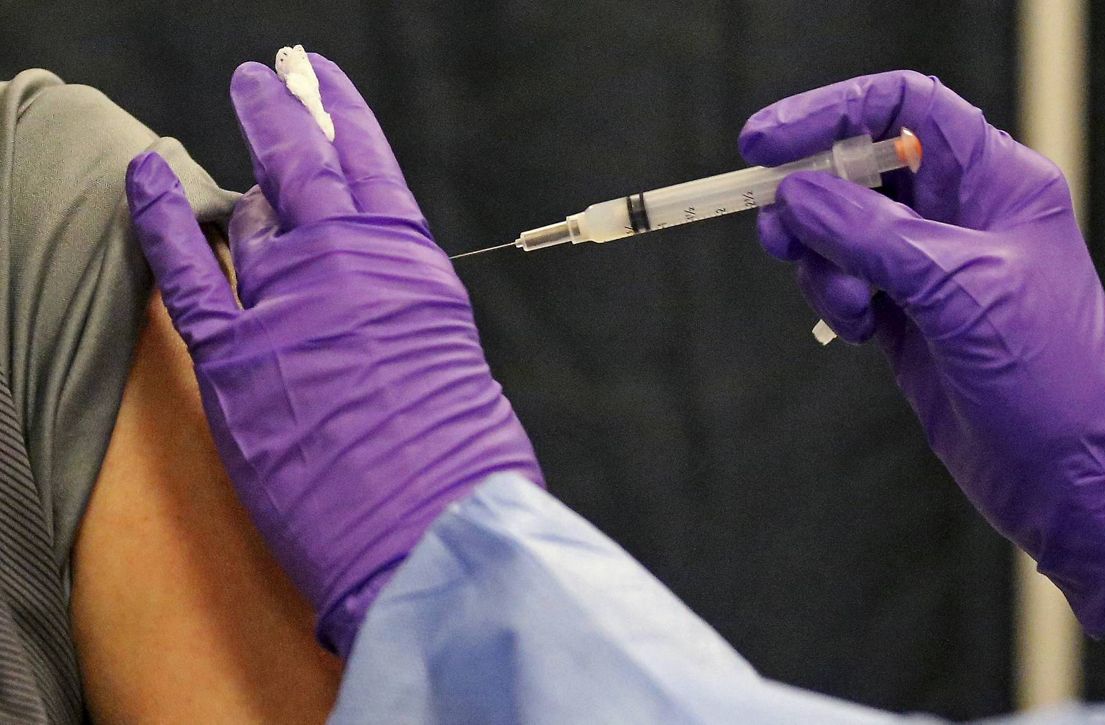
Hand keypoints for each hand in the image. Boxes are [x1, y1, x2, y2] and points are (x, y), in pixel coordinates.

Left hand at [125, 54, 541, 655]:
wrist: (430, 532)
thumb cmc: (464, 465)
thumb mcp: (456, 364)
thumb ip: (407, 318)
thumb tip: (372, 308)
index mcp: (414, 265)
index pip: (370, 164)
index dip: (339, 113)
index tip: (319, 79)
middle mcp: (349, 264)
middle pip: (305, 165)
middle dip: (282, 112)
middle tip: (266, 79)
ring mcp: (287, 303)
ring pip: (252, 216)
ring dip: (247, 183)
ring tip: (243, 150)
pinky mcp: (235, 358)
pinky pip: (185, 269)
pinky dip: (159, 218)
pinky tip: (143, 177)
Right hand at [740, 70, 1104, 636]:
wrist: (1073, 480)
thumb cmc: (1049, 378)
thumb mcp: (959, 291)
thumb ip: (873, 234)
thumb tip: (797, 192)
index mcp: (997, 182)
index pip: (906, 107)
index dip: (833, 111)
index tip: (766, 141)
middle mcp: (963, 214)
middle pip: (861, 167)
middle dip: (811, 195)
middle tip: (776, 230)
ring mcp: (932, 268)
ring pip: (842, 229)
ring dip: (822, 259)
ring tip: (848, 306)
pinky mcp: (909, 317)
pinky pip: (845, 281)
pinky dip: (833, 297)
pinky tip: (858, 332)